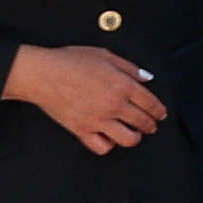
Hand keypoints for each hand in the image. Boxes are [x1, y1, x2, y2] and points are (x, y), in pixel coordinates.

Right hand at [11, 41, 167, 153]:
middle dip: (151, 125)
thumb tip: (147, 78)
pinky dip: (109, 145)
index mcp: (121, 85)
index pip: (150, 103)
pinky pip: (102, 147)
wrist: (41, 73)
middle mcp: (113, 104)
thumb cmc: (69, 61)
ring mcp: (98, 120)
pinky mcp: (82, 130)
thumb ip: (129, 67)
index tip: (161, 114)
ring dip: (134, 137)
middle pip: (143, 122)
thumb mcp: (104, 55)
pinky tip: (109, 137)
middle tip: (151, 124)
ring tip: (133, 133)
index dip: (159, 110)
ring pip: (128, 139)